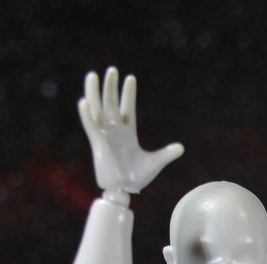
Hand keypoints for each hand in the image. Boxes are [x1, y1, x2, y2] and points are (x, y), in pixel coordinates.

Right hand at [79, 67, 183, 196]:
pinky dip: (87, 114)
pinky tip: (85, 101)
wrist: (125, 190)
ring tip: (93, 75)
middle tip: (112, 70)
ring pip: (98, 109)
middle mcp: (115, 131)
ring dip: (95, 93)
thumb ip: (166, 153)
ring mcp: (105, 136)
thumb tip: (181, 147)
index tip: (130, 78)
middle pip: (111, 103)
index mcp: (128, 133)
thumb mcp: (155, 163)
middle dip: (111, 87)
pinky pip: (90, 126)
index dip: (128, 94)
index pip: (127, 108)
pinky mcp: (98, 144)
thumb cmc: (137, 179)